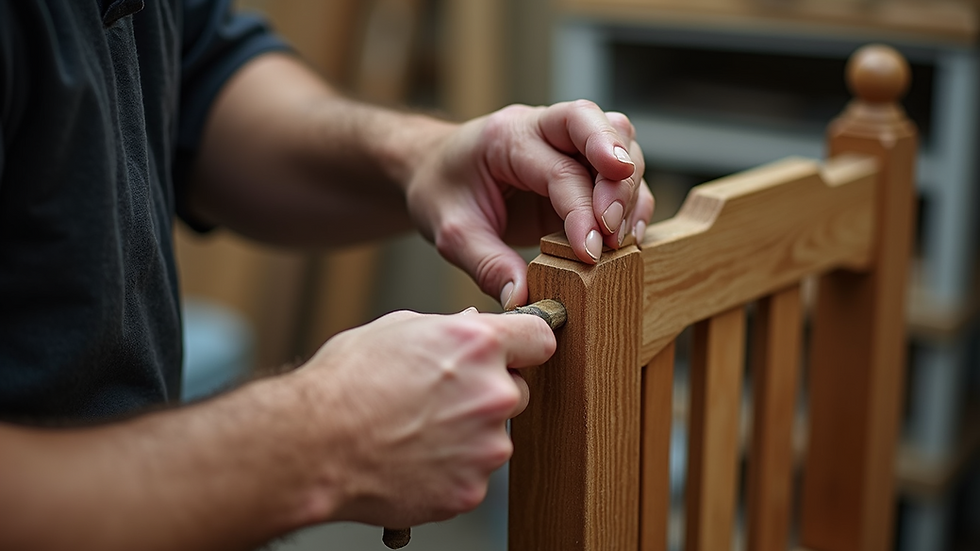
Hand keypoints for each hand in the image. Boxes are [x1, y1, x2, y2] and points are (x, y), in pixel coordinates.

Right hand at [290, 308, 554, 527]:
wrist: (312, 446)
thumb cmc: (344, 384)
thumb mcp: (397, 330)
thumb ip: (448, 330)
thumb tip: (471, 328)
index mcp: (478, 345)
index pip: (540, 337)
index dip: (526, 344)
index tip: (519, 352)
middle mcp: (492, 394)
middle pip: (518, 391)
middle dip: (488, 394)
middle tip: (442, 399)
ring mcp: (485, 446)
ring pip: (495, 437)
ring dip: (468, 436)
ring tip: (416, 431)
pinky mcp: (471, 489)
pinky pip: (473, 475)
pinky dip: (450, 471)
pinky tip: (413, 459)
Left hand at [406, 100, 653, 308]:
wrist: (434, 168)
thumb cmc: (442, 190)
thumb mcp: (451, 231)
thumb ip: (488, 265)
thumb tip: (523, 300)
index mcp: (507, 136)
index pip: (560, 168)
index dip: (582, 211)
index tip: (590, 254)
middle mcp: (543, 128)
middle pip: (601, 126)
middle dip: (619, 180)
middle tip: (616, 233)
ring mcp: (567, 143)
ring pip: (622, 141)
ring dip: (631, 190)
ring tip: (624, 239)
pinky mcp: (582, 165)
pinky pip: (621, 171)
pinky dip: (633, 201)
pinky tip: (628, 237)